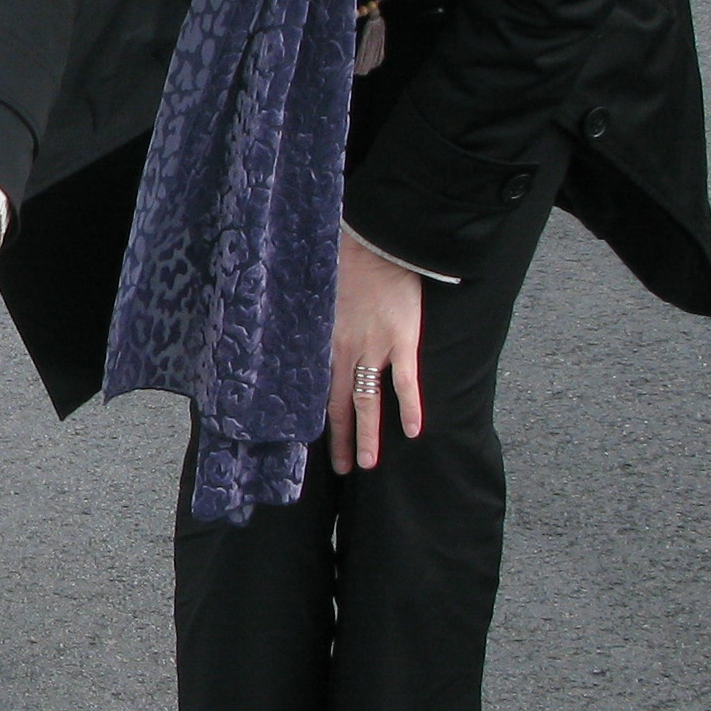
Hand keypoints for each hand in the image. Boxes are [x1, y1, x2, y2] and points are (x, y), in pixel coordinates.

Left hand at [328, 231, 422, 472]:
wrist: (373, 242)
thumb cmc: (343, 260)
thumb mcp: (316, 294)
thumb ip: (312, 319)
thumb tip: (295, 328)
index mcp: (323, 342)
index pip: (318, 391)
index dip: (320, 419)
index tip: (318, 441)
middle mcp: (345, 351)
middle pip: (341, 406)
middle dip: (342, 440)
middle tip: (345, 468)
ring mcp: (375, 349)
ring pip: (369, 402)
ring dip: (369, 435)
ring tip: (368, 463)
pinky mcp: (403, 340)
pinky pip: (406, 383)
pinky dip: (411, 408)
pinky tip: (415, 432)